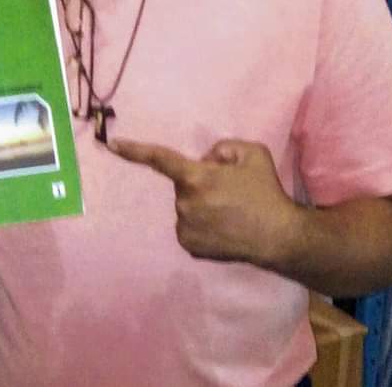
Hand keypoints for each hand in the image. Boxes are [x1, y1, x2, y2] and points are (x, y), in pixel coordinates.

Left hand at [109, 138, 299, 267]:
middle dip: (200, 182)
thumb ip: (222, 147)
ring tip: (231, 211)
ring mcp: (185, 228)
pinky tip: (224, 227)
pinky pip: (189, 226)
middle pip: (184, 183)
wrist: (280, 236)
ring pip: (187, 205)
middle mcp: (184, 203)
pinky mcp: (190, 246)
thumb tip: (206, 160)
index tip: (112, 144)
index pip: (159, 159)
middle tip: (229, 190)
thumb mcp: (251, 152)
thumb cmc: (266, 191)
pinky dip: (202, 224)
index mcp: (195, 177)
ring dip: (201, 204)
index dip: (134, 150)